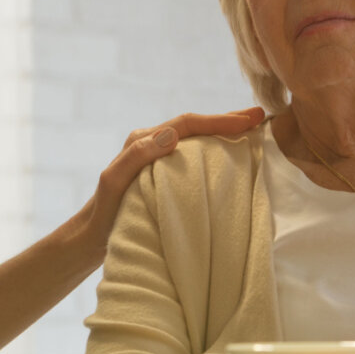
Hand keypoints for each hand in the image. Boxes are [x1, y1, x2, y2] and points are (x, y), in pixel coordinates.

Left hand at [77, 108, 264, 260]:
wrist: (93, 236)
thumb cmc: (103, 212)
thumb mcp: (114, 182)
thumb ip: (136, 157)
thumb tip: (171, 135)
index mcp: (143, 140)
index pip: (187, 124)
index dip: (219, 120)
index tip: (250, 119)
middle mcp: (152, 143)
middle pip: (195, 126)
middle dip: (227, 119)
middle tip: (261, 117)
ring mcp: (159, 158)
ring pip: (197, 139)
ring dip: (224, 132)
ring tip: (254, 129)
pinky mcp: (165, 174)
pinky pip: (195, 156)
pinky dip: (215, 150)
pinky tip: (232, 154)